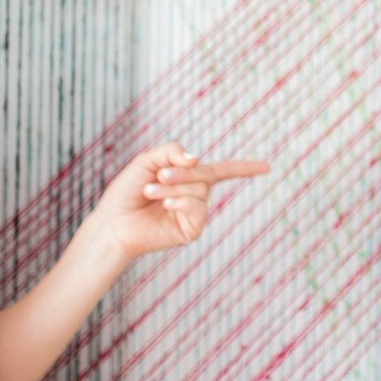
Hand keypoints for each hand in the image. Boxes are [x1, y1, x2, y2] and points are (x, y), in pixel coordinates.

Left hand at [89, 142, 270, 259]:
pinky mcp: (191, 230)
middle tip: (158, 175)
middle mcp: (195, 196)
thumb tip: (198, 158)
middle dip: (181, 171)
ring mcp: (194, 213)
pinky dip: (181, 201)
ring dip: (173, 186)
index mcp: (188, 178)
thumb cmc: (126, 192)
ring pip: (199, 190)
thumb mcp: (148, 160)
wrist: (113, 222)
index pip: (222, 171)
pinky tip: (166, 204)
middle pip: (205, 173)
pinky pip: (198, 208)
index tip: (268, 167)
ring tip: (150, 191)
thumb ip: (172, 151)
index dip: (245, 169)